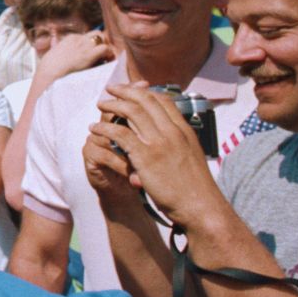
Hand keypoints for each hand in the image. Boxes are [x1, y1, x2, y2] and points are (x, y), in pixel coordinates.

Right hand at [35, 31, 113, 83]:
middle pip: (97, 34)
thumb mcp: (53, 52)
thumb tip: (54, 42)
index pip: (86, 36)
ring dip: (105, 47)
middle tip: (102, 54)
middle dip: (101, 42)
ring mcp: (85, 46)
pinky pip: (105, 48)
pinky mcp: (90, 54)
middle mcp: (79, 39)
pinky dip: (108, 53)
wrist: (50, 71)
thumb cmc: (49, 66)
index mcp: (70, 38)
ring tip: (105, 58)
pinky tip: (106, 60)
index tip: (90, 53)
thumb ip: (56, 46)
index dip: (90, 44)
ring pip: (103, 39)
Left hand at [86, 83, 222, 227]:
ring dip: (112, 105)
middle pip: (146, 100)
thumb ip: (176, 144)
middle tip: (111, 88)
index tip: (131, 89)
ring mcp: (160, 142)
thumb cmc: (196, 188)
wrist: (202, 207)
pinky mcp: (146, 156)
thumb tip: (162, 139)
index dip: (145, 91)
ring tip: (101, 105)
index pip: (164, 101)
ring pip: (131, 111)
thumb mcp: (191, 157)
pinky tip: (96, 128)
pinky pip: (120, 133)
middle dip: (125, 90)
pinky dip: (105, 127)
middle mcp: (173, 131)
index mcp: (185, 130)